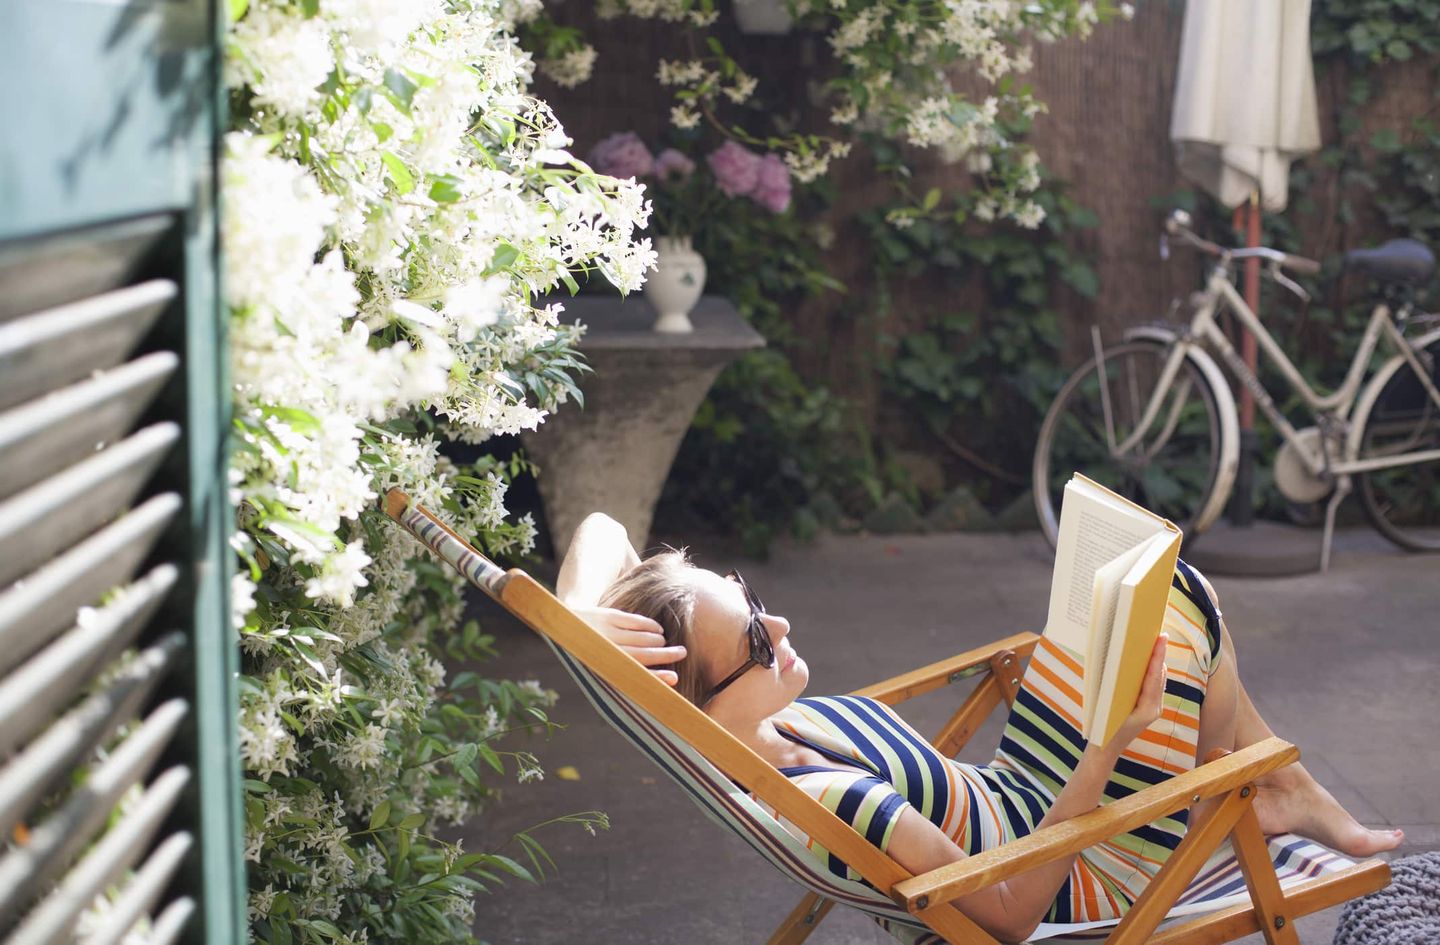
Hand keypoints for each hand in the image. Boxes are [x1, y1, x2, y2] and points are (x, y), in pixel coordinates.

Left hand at [573, 606, 685, 685]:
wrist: (566, 628)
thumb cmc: (593, 655)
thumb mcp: (605, 669)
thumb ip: (628, 675)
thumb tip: (665, 683)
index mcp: (602, 669)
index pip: (635, 676)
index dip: (656, 677)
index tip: (675, 678)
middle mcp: (604, 651)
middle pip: (643, 654)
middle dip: (665, 654)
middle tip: (682, 653)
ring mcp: (605, 632)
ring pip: (641, 637)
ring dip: (658, 640)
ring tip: (667, 643)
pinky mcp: (607, 616)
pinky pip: (635, 621)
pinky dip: (650, 626)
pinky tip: (658, 629)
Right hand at [1102, 632, 1168, 757]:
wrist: (1104, 751)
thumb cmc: (1103, 729)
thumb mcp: (1108, 705)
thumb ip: (1119, 686)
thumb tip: (1126, 664)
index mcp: (1147, 708)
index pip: (1154, 676)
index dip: (1157, 655)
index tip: (1161, 637)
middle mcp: (1154, 708)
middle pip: (1159, 676)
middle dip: (1158, 655)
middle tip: (1156, 635)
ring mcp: (1154, 710)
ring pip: (1158, 680)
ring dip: (1155, 663)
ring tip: (1152, 644)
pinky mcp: (1149, 710)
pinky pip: (1154, 687)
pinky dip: (1151, 674)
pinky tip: (1145, 664)